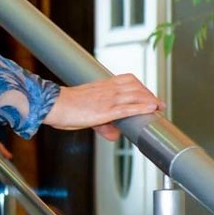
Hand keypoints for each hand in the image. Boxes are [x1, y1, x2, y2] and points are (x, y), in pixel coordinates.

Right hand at [43, 74, 162, 140]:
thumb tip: (114, 135)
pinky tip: (152, 108)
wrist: (54, 105)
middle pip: (136, 87)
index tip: (149, 94)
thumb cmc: (65, 108)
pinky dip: (142, 107)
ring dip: (150, 100)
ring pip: (135, 95)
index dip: (141, 86)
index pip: (127, 80)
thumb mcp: (87, 115)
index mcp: (102, 86)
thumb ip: (103, 125)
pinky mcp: (106, 110)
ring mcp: (108, 99)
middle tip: (158, 104)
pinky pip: (128, 108)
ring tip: (159, 107)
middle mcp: (107, 90)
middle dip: (149, 94)